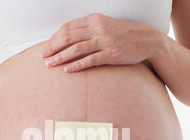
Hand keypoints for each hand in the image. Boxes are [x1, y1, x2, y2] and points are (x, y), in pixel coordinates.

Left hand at [41, 13, 161, 71]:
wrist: (147, 40)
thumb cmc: (123, 35)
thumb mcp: (104, 26)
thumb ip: (88, 30)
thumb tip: (69, 39)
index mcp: (94, 19)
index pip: (68, 27)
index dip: (54, 38)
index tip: (46, 47)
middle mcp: (98, 28)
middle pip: (69, 37)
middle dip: (53, 47)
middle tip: (42, 57)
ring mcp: (105, 41)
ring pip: (77, 48)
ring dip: (61, 57)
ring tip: (50, 65)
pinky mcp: (112, 53)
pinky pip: (91, 60)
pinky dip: (77, 65)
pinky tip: (67, 70)